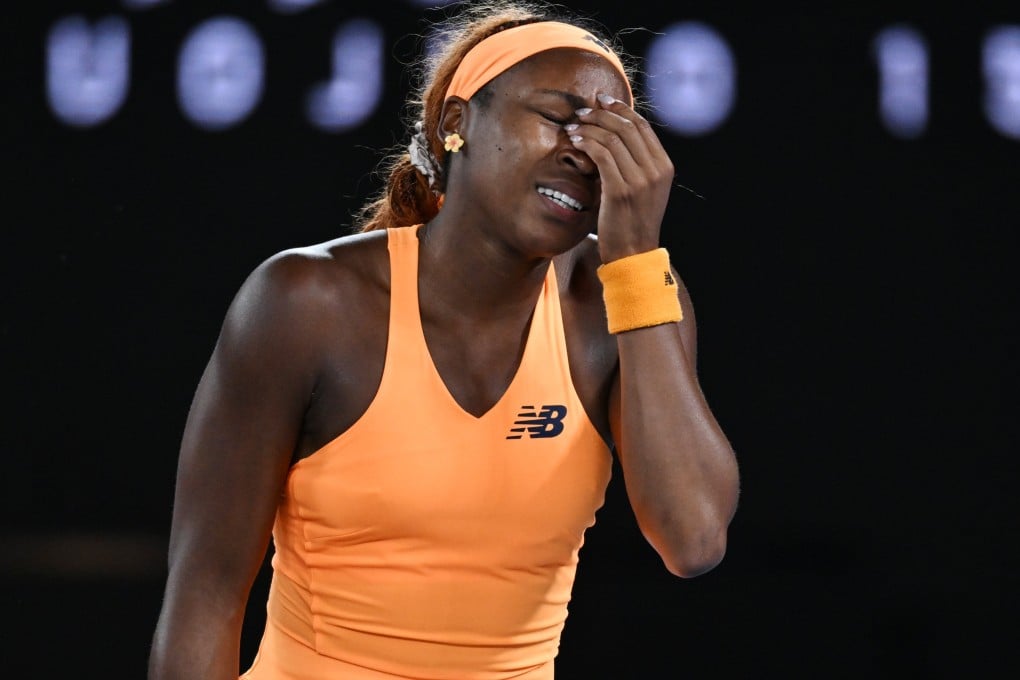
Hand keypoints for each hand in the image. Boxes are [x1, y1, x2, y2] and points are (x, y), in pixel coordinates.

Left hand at [567, 93, 674, 261]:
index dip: (620, 109)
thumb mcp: (643, 190)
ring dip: (589, 127)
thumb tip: (614, 136)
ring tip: (573, 127)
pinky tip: (575, 141)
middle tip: (581, 111)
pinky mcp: (621, 190)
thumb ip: (635, 164)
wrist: (632, 254)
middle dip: (601, 113)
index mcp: (664, 166)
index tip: (601, 101)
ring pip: (612, 138)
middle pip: (627, 127)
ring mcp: (640, 180)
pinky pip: (602, 155)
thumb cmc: (631, 222)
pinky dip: (587, 143)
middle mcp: (656, 170)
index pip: (642, 126)